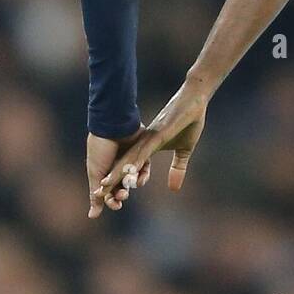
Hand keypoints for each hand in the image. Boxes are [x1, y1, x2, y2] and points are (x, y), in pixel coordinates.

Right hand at [87, 126, 148, 217]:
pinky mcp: (141, 153)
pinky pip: (144, 169)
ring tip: (131, 184)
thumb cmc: (101, 149)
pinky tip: (139, 178)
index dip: (112, 201)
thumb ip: (96, 196)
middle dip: (122, 194)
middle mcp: (115, 167)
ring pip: (133, 180)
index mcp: (102, 171)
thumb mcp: (96, 174)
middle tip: (123, 194)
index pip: (108, 193)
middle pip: (121, 188)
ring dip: (132, 185)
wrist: (113, 125)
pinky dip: (142, 175)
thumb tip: (92, 217)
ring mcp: (129, 160)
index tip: (116, 204)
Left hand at [98, 80, 208, 203]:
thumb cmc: (189, 121)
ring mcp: (151, 138)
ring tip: (104, 187)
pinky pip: (145, 150)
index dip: (120, 180)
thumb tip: (173, 189)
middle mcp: (145, 143)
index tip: (110, 195)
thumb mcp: (185, 150)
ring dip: (118, 174)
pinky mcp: (159, 134)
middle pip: (126, 165)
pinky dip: (136, 162)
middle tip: (99, 195)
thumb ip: (178, 168)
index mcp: (149, 147)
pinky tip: (127, 171)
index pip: (132, 167)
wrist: (195, 98)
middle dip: (113, 180)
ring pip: (131, 160)